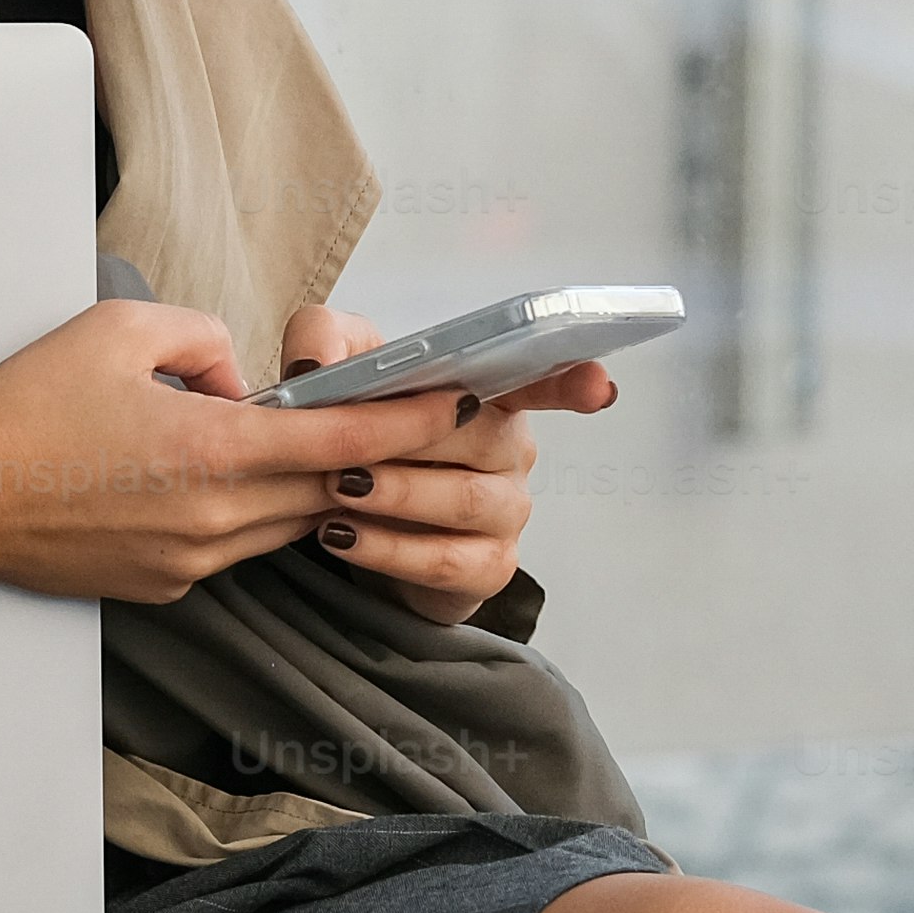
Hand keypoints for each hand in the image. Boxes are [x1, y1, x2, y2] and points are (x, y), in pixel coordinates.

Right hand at [0, 296, 457, 602]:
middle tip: (415, 420)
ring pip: (287, 521)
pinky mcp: (167, 586)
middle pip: (329, 489)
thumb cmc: (28, 408)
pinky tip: (233, 478)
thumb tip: (245, 382)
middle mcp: (215, 518)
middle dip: (376, 457)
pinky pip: (238, 544)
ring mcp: (193, 562)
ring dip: (311, 485)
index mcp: (212, 451)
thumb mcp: (120, 330)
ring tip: (324, 443)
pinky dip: (252, 511)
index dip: (408, 421)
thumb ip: (208, 341)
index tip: (457, 400)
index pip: (343, 441)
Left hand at [272, 302, 619, 625]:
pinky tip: (343, 537)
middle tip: (344, 446)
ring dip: (396, 494)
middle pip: (481, 436)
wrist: (340, 520)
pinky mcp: (487, 568)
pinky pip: (444, 560)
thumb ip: (320, 345)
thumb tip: (316, 367)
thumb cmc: (354, 436)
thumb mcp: (328, 375)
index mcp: (491, 396)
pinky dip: (389, 550)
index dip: (573, 382)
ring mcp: (507, 512)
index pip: (544, 379)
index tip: (597, 387)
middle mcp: (511, 451)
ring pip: (463, 500)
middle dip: (410, 439)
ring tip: (335, 490)